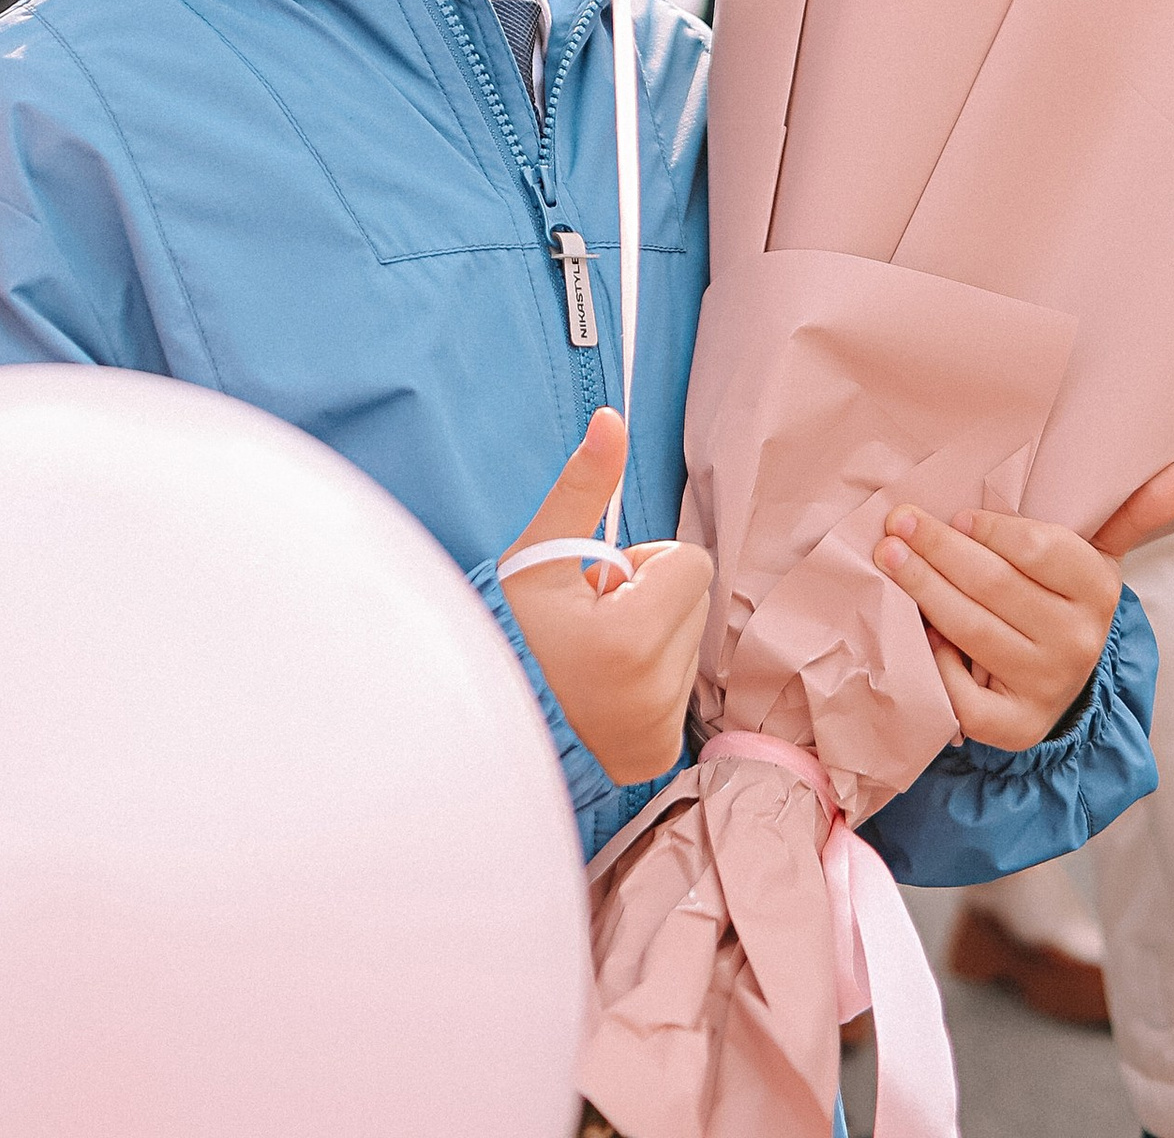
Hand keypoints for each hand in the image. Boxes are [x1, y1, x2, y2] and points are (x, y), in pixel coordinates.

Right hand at [498, 408, 712, 786]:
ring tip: (591, 655)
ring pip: (688, 644)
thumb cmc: (507, 628)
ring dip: (651, 638)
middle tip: (590, 620)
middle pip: (694, 600)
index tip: (597, 586)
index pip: (690, 561)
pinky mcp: (659, 755)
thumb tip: (612, 418)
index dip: (643, 562)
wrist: (479, 719)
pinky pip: (680, 690)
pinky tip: (603, 688)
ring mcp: (658, 732)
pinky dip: (649, 681)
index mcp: (631, 639)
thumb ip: (584, 486)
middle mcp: (654, 693)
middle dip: (650, 597)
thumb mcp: (538, 554)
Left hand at [872, 462, 1173, 749]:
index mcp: (1099, 592)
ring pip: (969, 629)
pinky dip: (933, 660)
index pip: (1039, 550)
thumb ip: (1131, 511)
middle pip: (993, 586)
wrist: (1062, 684)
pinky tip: (916, 631)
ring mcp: (1043, 688)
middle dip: (938, 549)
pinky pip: (958, 692)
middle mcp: (1077, 643)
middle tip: (897, 521)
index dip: (993, 529)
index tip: (960, 513)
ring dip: (921, 589)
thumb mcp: (1095, 553)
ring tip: (888, 555)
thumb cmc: (1061, 598)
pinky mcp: (1010, 727)